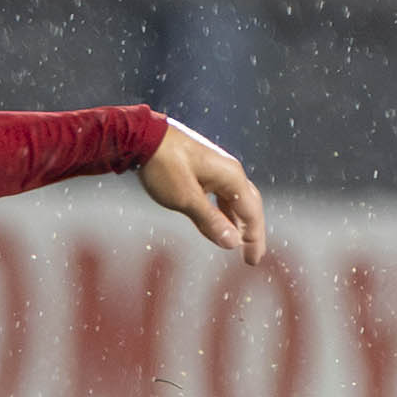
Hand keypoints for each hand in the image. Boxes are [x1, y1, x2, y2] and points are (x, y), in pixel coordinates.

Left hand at [139, 121, 265, 261]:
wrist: (142, 136)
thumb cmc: (163, 166)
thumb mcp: (186, 198)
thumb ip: (211, 221)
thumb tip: (234, 243)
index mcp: (231, 177)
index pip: (252, 213)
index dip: (254, 238)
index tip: (252, 261)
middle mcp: (229, 171)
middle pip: (249, 205)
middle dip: (251, 231)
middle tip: (251, 256)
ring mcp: (216, 168)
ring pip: (234, 199)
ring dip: (237, 222)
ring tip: (237, 242)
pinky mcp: (203, 168)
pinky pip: (221, 194)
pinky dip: (223, 211)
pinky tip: (220, 222)